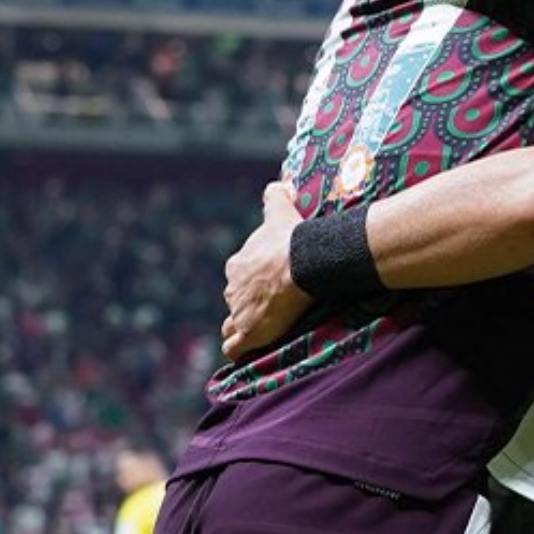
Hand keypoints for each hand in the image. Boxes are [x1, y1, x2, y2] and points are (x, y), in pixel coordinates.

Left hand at [221, 183, 310, 359]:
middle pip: (236, 302)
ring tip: (262, 331)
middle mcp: (232, 289)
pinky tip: (250, 349)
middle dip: (248, 307)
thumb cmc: (291, 238)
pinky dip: (240, 349)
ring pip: (233, 325)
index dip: (253, 283)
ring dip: (243, 328)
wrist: (301, 262)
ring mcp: (238, 312)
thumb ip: (274, 196)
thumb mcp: (279, 211)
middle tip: (272, 309)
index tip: (271, 286)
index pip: (239, 277)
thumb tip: (277, 183)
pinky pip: (234, 347)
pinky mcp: (248, 333)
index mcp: (237, 265)